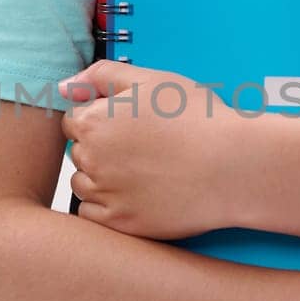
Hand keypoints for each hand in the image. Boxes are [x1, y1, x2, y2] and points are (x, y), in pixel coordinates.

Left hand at [59, 60, 243, 238]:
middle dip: (101, 149)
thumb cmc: (198, 119)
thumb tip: (65, 87)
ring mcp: (105, 194)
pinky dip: (107, 206)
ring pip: (83, 184)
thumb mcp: (152, 80)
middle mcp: (91, 159)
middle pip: (78, 153)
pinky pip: (92, 214)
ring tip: (142, 171)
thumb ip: (101, 77)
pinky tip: (136, 194)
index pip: (74, 121)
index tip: (130, 126)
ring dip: (101, 178)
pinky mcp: (120, 223)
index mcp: (94, 122)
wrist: (234, 165)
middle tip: (143, 149)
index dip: (102, 120)